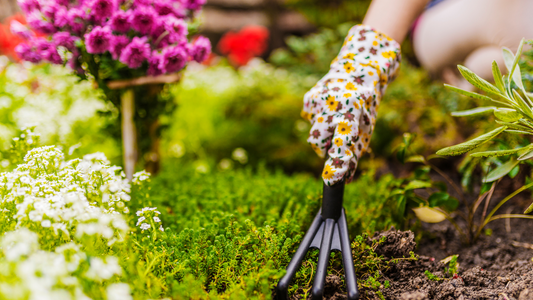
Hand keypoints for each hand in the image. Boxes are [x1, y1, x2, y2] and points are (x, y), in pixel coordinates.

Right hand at [302, 24, 400, 184]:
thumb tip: (344, 179)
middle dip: (324, 148)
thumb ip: (354, 153)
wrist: (359, 70)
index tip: (332, 180)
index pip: (343, 143)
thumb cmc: (365, 107)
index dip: (338, 162)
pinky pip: (309, 120)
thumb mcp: (366, 129)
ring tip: (335, 119)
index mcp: (353, 113)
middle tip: (336, 139)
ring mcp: (318, 101)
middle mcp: (333, 106)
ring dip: (322, 133)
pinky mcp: (309, 98)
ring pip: (313, 133)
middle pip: (318, 142)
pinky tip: (329, 108)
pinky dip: (318, 119)